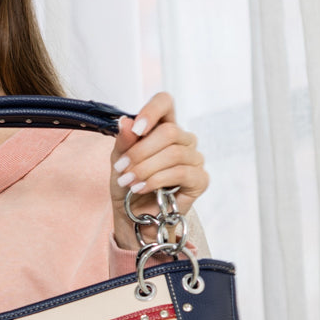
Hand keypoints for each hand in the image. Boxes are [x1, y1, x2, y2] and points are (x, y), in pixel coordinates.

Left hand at [109, 92, 207, 249]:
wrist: (134, 216)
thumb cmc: (129, 185)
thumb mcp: (119, 160)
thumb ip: (124, 141)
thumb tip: (125, 122)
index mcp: (163, 127)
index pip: (165, 103)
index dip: (152, 110)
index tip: (136, 128)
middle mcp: (183, 139)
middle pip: (168, 132)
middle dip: (140, 152)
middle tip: (122, 168)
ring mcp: (194, 158)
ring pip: (173, 153)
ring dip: (145, 168)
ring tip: (128, 181)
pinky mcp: (200, 179)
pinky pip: (181, 172)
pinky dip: (157, 180)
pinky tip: (142, 188)